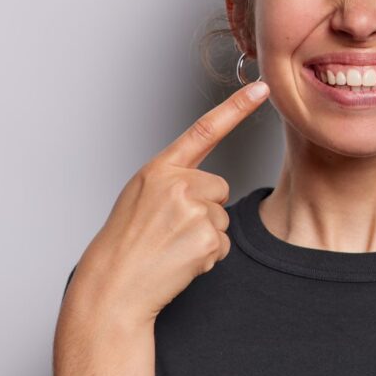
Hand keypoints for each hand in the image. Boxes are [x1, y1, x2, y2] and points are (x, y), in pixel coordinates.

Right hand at [66, 80, 270, 327]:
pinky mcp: (206, 238)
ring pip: (221, 218)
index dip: (236, 107)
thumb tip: (209, 188)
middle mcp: (177, 184)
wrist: (114, 287)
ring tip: (170, 247)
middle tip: (169, 230)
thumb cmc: (125, 243)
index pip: (204, 130)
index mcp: (159, 169)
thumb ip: (172, 182)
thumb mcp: (141, 197)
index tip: (261, 88)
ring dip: (203, 236)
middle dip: (204, 209)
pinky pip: (223, 244)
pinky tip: (179, 261)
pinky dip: (206, 257)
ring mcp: (193, 211)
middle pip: (219, 188)